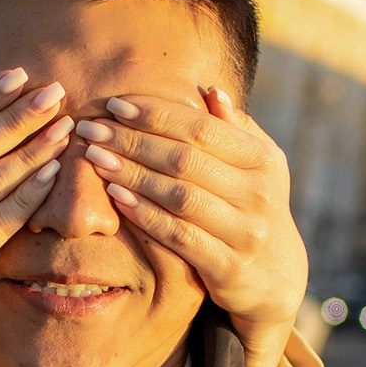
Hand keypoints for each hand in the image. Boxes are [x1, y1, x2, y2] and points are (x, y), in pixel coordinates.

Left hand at [71, 90, 306, 366]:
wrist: (274, 275)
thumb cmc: (251, 205)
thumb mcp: (257, 165)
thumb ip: (235, 129)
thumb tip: (211, 92)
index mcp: (263, 160)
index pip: (201, 128)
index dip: (155, 114)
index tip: (114, 105)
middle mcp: (259, 194)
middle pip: (185, 160)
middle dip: (132, 141)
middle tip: (91, 129)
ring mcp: (245, 232)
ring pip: (178, 197)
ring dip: (132, 175)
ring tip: (95, 159)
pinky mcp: (227, 267)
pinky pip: (178, 236)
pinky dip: (144, 215)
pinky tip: (115, 197)